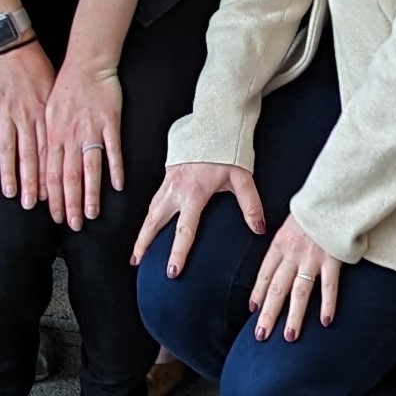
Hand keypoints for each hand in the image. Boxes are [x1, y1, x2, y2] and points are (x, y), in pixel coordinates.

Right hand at [0, 39, 55, 208]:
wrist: (14, 47)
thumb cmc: (36, 66)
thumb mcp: (55, 91)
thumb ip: (56, 117)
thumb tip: (64, 140)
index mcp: (44, 115)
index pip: (49, 151)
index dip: (51, 174)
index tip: (52, 194)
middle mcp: (26, 118)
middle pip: (30, 156)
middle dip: (32, 182)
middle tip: (32, 204)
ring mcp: (6, 115)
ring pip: (8, 150)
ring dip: (9, 173)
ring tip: (11, 193)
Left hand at [41, 58, 124, 228]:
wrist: (87, 64)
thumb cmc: (66, 88)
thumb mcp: (48, 113)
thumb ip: (48, 141)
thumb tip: (44, 168)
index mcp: (54, 135)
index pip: (51, 173)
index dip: (52, 197)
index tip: (54, 216)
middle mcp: (70, 136)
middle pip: (69, 177)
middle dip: (69, 204)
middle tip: (72, 225)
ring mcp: (91, 130)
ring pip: (89, 168)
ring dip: (90, 194)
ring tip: (91, 214)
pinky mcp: (110, 123)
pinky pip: (112, 150)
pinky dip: (115, 169)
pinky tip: (118, 186)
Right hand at [133, 161, 263, 275]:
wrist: (213, 124)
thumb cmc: (228, 151)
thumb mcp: (242, 177)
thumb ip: (250, 205)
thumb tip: (258, 229)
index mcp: (195, 192)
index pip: (185, 229)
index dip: (178, 252)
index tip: (172, 271)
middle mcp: (177, 188)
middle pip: (155, 221)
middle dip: (144, 244)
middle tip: (137, 263)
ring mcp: (169, 181)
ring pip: (150, 211)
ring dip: (142, 232)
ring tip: (136, 252)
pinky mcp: (167, 175)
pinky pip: (153, 200)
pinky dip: (147, 216)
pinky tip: (146, 226)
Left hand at [249, 216, 343, 341]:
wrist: (333, 195)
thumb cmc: (312, 208)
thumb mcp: (290, 222)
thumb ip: (284, 243)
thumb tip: (278, 262)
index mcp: (280, 243)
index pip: (265, 273)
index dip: (258, 293)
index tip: (253, 310)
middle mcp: (292, 254)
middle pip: (277, 289)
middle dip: (268, 314)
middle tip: (261, 335)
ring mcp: (312, 258)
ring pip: (299, 292)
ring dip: (294, 316)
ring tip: (289, 336)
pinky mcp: (332, 260)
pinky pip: (329, 287)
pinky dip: (327, 305)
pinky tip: (325, 321)